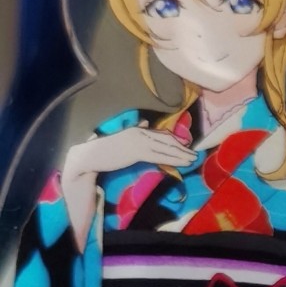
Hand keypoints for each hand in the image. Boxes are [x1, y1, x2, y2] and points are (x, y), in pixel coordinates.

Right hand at [63, 122, 194, 249]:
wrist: (90, 156)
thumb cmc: (104, 150)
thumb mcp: (123, 139)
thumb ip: (135, 132)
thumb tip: (144, 123)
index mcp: (137, 130)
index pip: (161, 134)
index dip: (176, 140)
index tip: (186, 146)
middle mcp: (140, 132)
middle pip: (167, 140)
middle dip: (182, 148)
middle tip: (195, 154)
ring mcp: (139, 141)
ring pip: (166, 148)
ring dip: (182, 155)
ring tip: (193, 160)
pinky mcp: (137, 152)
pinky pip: (160, 156)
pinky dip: (173, 160)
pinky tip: (183, 163)